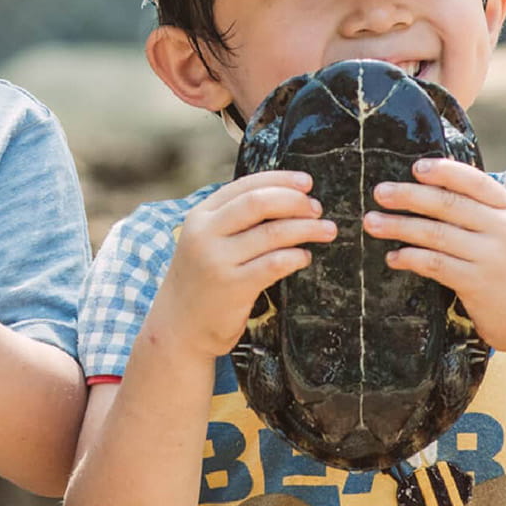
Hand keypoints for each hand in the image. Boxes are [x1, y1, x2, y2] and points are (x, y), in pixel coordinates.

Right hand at [149, 171, 334, 359]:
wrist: (178, 326)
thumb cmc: (201, 280)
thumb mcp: (205, 241)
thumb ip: (232, 220)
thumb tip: (284, 197)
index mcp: (200, 216)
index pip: (244, 185)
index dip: (280, 180)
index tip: (307, 183)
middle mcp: (205, 233)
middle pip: (259, 202)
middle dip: (295, 201)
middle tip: (317, 209)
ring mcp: (217, 260)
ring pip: (272, 233)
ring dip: (306, 228)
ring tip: (327, 230)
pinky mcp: (233, 287)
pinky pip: (274, 264)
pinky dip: (296, 256)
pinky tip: (304, 257)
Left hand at [364, 159, 505, 359]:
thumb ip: (485, 215)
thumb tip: (432, 191)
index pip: (475, 182)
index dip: (444, 171)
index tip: (415, 167)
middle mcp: (505, 230)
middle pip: (448, 204)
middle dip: (408, 195)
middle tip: (379, 192)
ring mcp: (492, 257)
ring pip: (435, 233)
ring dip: (398, 226)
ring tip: (372, 223)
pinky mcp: (478, 284)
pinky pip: (434, 264)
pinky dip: (409, 258)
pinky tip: (393, 257)